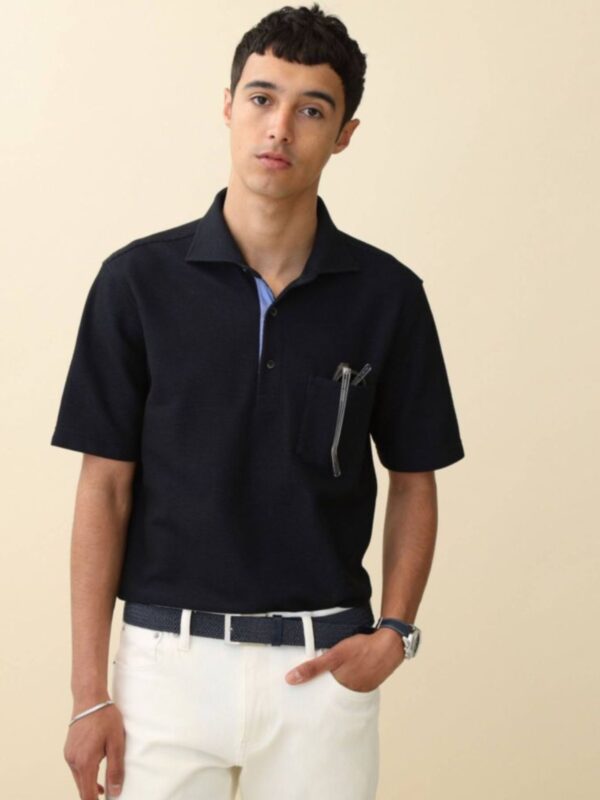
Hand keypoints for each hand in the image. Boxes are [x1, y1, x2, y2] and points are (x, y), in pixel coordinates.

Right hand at [64, 698, 124, 798]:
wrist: (90, 698)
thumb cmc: (105, 718)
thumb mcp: (116, 743)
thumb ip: (116, 769)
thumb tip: (115, 792)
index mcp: (85, 762)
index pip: (87, 794)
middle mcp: (73, 761)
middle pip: (82, 788)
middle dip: (92, 796)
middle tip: (107, 795)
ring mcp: (69, 755)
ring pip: (79, 778)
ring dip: (89, 784)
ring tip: (103, 788)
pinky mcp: (68, 749)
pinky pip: (76, 768)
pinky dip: (85, 773)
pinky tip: (95, 770)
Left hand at [285, 628, 405, 691]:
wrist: (390, 645)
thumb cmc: (362, 649)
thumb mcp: (335, 655)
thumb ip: (313, 668)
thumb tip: (290, 679)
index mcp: (340, 689)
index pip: (320, 698)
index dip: (309, 697)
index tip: (297, 698)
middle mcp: (350, 693)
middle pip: (330, 697)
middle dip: (320, 694)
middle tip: (306, 691)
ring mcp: (361, 689)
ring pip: (341, 691)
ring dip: (333, 688)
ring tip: (322, 684)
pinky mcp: (368, 683)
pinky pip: (353, 686)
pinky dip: (346, 683)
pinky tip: (342, 675)